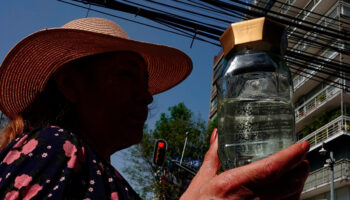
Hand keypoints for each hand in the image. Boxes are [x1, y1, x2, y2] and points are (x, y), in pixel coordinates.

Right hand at [181, 128, 309, 199]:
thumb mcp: (201, 180)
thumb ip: (213, 156)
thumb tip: (218, 135)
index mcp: (233, 184)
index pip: (271, 168)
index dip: (290, 155)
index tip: (301, 145)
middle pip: (288, 183)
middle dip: (300, 167)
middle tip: (302, 154)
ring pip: (290, 197)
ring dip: (298, 181)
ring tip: (298, 168)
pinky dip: (292, 196)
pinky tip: (289, 189)